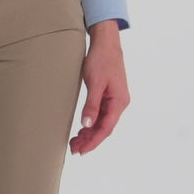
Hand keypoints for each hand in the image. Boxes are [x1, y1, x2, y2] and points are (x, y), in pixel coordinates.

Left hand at [69, 20, 129, 155]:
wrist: (106, 43)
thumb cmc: (102, 60)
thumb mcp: (95, 83)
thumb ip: (92, 105)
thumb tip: (87, 124)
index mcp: (119, 102)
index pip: (106, 128)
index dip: (94, 141)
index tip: (82, 150)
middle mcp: (119, 103)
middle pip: (104, 128)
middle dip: (89, 139)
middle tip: (74, 148)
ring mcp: (115, 100)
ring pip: (102, 122)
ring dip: (89, 132)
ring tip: (75, 141)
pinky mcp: (109, 95)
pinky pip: (101, 114)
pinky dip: (91, 122)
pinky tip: (82, 128)